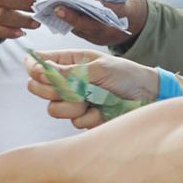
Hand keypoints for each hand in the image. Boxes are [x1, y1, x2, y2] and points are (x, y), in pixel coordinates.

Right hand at [25, 49, 158, 129]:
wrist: (148, 96)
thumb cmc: (126, 75)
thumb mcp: (97, 68)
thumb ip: (67, 72)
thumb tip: (38, 70)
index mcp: (69, 61)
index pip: (38, 63)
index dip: (34, 68)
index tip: (40, 73)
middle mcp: (67, 81)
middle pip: (38, 88)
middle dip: (52, 90)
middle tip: (73, 88)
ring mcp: (74, 100)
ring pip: (54, 108)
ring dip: (74, 106)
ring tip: (94, 100)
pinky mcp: (83, 117)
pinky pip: (73, 121)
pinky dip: (89, 117)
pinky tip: (103, 111)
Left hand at [55, 0, 148, 47]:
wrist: (136, 23)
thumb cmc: (128, 2)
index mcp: (125, 16)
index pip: (112, 11)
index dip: (100, 6)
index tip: (88, 0)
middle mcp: (112, 30)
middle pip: (91, 26)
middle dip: (73, 18)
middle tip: (57, 9)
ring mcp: (102, 38)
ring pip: (82, 30)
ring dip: (66, 20)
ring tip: (51, 9)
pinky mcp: (93, 40)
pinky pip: (79, 32)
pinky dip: (68, 23)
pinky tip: (56, 14)